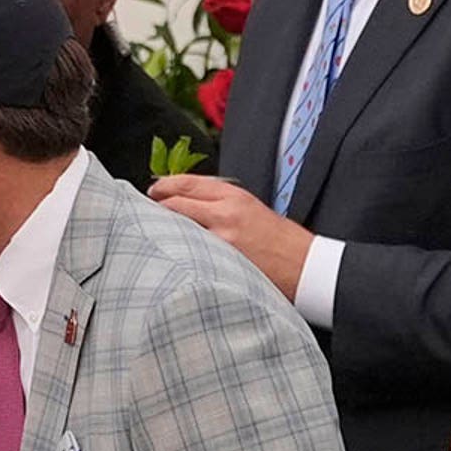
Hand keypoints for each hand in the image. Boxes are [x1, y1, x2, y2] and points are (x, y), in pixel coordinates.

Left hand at [148, 175, 313, 298]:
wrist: (307, 267)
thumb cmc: (281, 242)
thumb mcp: (253, 211)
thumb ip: (221, 206)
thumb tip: (189, 206)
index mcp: (236, 196)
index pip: (188, 183)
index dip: (165, 186)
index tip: (153, 191)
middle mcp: (225, 213)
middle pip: (175, 203)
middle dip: (156, 207)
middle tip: (143, 213)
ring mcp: (220, 238)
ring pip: (177, 226)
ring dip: (160, 228)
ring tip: (150, 233)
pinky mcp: (218, 261)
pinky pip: (187, 251)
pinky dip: (173, 250)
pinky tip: (166, 255)